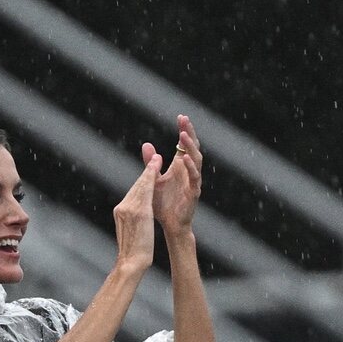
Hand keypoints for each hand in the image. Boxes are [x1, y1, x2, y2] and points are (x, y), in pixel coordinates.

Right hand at [113, 154, 160, 273]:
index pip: (134, 191)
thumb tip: (139, 215)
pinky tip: (157, 173)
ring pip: (141, 186)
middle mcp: (123, 207)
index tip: (151, 168)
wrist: (130, 262)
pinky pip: (144, 192)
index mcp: (122, 211)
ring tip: (158, 160)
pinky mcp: (136, 212)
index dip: (144, 178)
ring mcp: (128, 209)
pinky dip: (150, 180)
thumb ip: (134, 219)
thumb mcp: (132, 231)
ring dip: (150, 171)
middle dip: (147, 171)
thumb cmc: (134, 252)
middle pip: (137, 186)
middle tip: (156, 157)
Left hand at [142, 115, 202, 233]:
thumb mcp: (153, 179)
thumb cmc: (163, 203)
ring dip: (190, 147)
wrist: (169, 224)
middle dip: (189, 133)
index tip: (180, 116)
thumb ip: (151, 163)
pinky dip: (190, 167)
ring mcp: (192, 181)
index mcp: (179, 166)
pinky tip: (184, 158)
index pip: (184, 144)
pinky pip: (194, 177)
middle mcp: (188, 171)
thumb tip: (146, 144)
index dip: (184, 130)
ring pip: (196, 159)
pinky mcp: (193, 192)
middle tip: (184, 119)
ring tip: (183, 134)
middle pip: (192, 147)